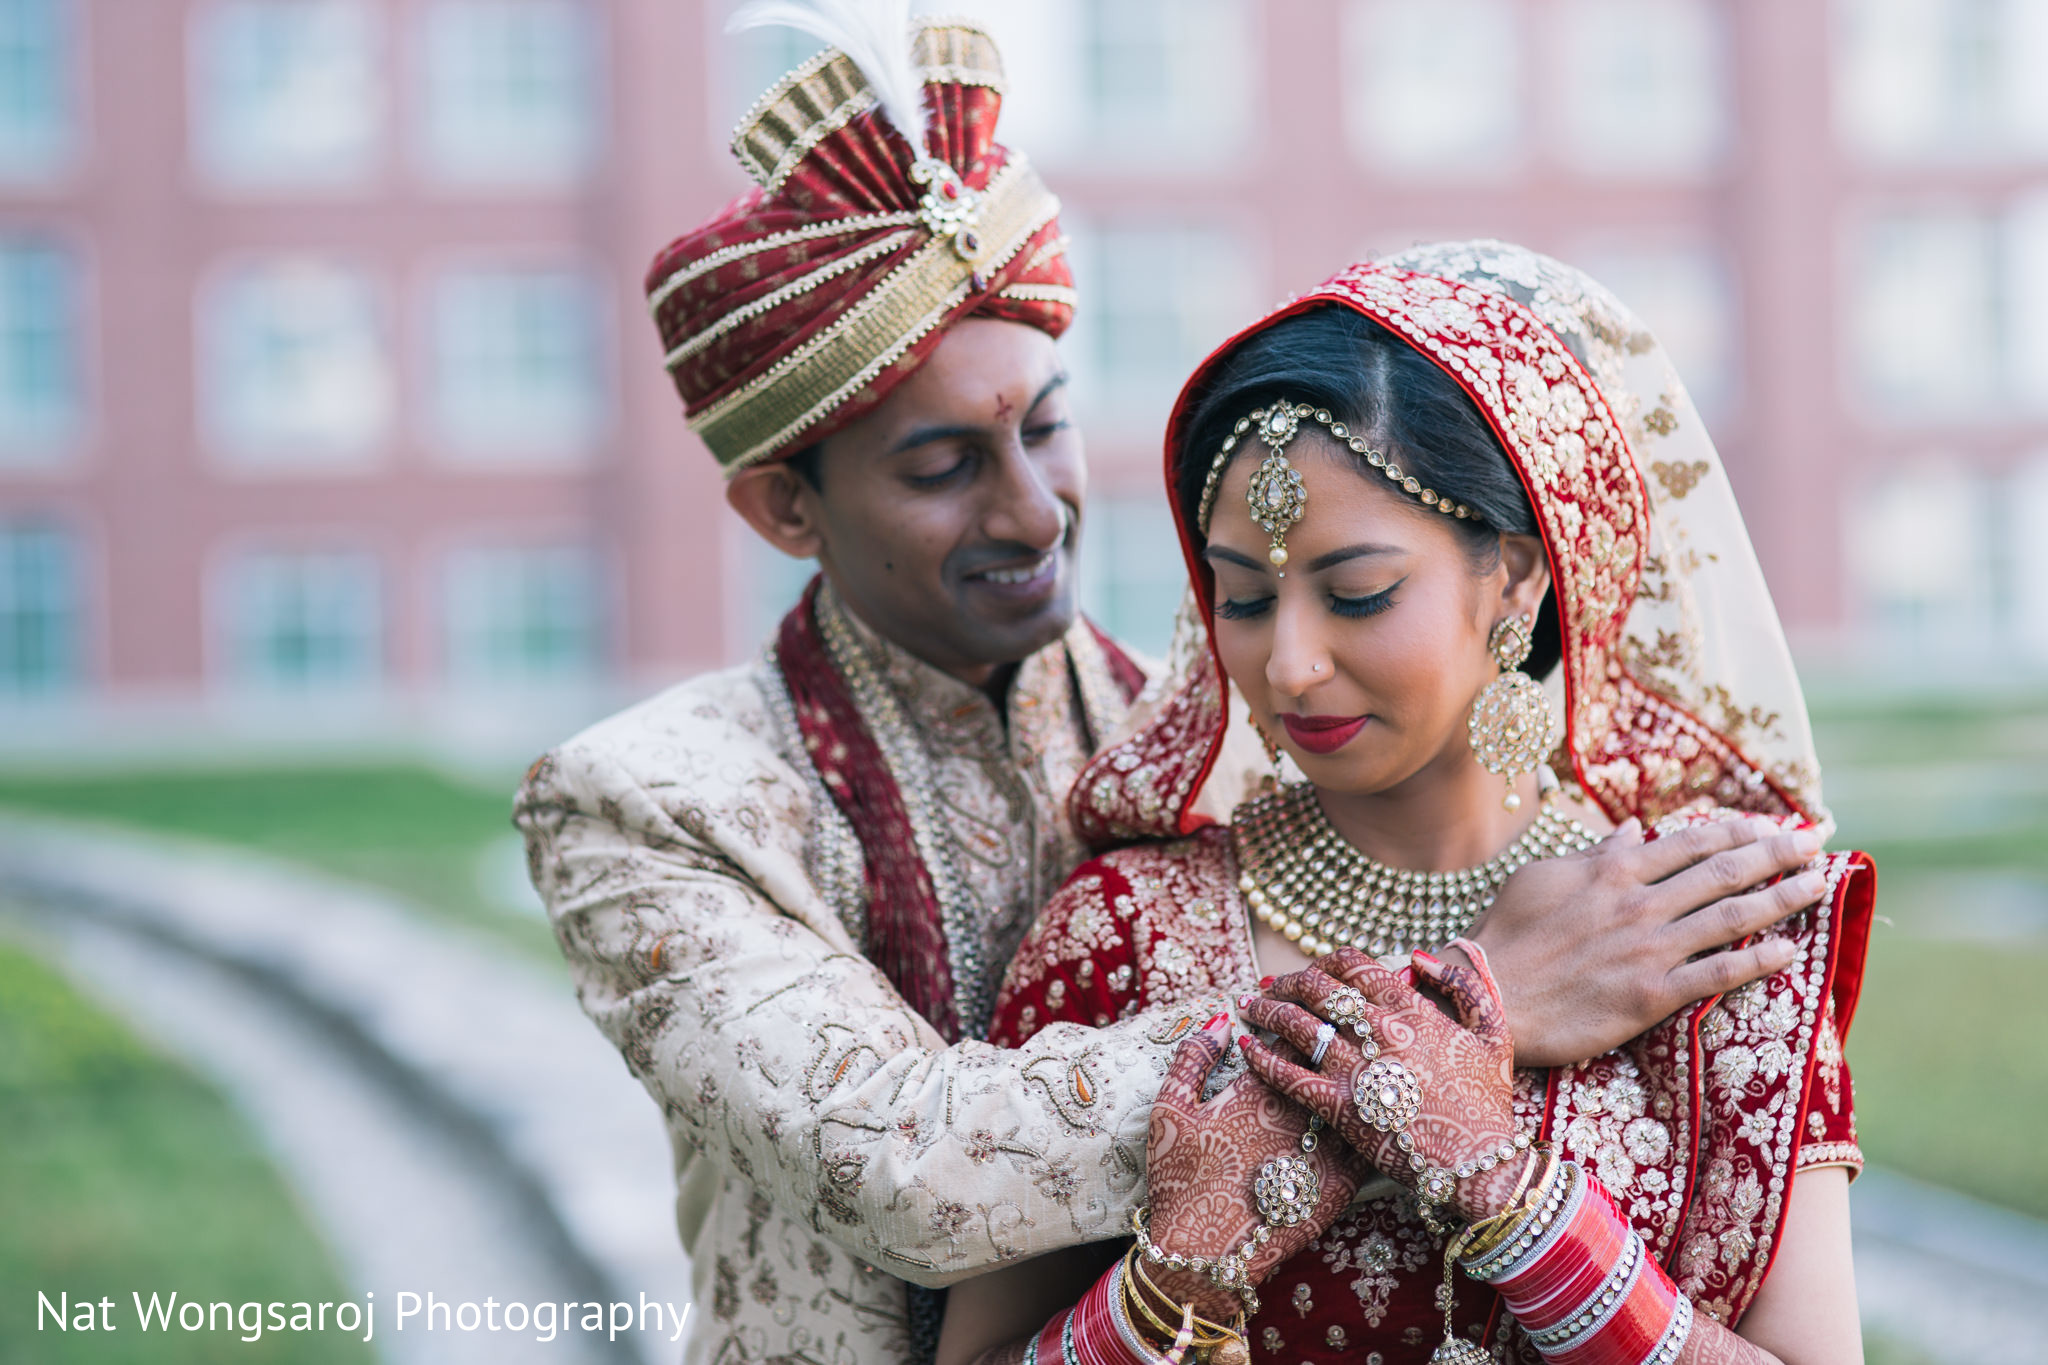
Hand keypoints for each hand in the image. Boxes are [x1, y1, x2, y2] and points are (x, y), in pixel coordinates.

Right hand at [1143, 1014, 1363, 1318]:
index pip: (1292, 1035)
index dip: (1296, 1019)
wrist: (1204, 1253)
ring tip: (1350, 1072)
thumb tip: (1221, 1020)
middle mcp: (1297, 1114)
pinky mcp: (1341, 1184)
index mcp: (1257, 1089)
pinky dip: (1367, 1123)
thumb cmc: (1181, 1179)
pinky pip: (1366, 1141)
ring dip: (1353, 1079)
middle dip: (1329, 1041)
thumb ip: (1192, 1057)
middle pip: (1328, 1060)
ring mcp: (1323, 1149)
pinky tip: (1363, 1117)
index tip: (1294, 1017)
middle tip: (1327, 1035)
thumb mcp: (1170, 1110)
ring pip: (1353, 1097)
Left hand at [1240, 951, 1523, 1223]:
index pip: (1352, 965)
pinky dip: (1259, 1056)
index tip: (1311, 970)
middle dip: (1286, 982)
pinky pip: (1285, 1073)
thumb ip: (1466, 985)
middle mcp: (1377, 1030)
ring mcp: (1355, 1067)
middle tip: (1269, 988)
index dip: (1323, 961)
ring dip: (1266, 1010)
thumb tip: (1420, 957)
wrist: (1480, 1165)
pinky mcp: (1337, 1106)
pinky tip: (1246, 1048)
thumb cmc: (1489, 1103)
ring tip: (1251, 1008)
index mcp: (1410, 1008)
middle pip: (1315, 987)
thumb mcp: (1494, 1033)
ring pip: (1294, 1023)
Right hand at [1466, 815, 1826, 1067]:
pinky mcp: (1650, 994)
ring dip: (1783, 898)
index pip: (1692, 842)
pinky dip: (1757, 959)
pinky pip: (1716, 972)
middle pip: (1725, 871)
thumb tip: (1634, 832)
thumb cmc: (1505, 934)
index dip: (1740, 831)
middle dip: (1777, 854)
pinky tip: (1788, 951)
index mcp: (1613, 869)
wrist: (1484, 996)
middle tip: (1816, 844)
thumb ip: (1595, 855)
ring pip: (1731, 915)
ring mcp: (1648, 948)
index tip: (1773, 825)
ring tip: (1819, 884)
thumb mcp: (1542, 878)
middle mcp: (1639, 902)